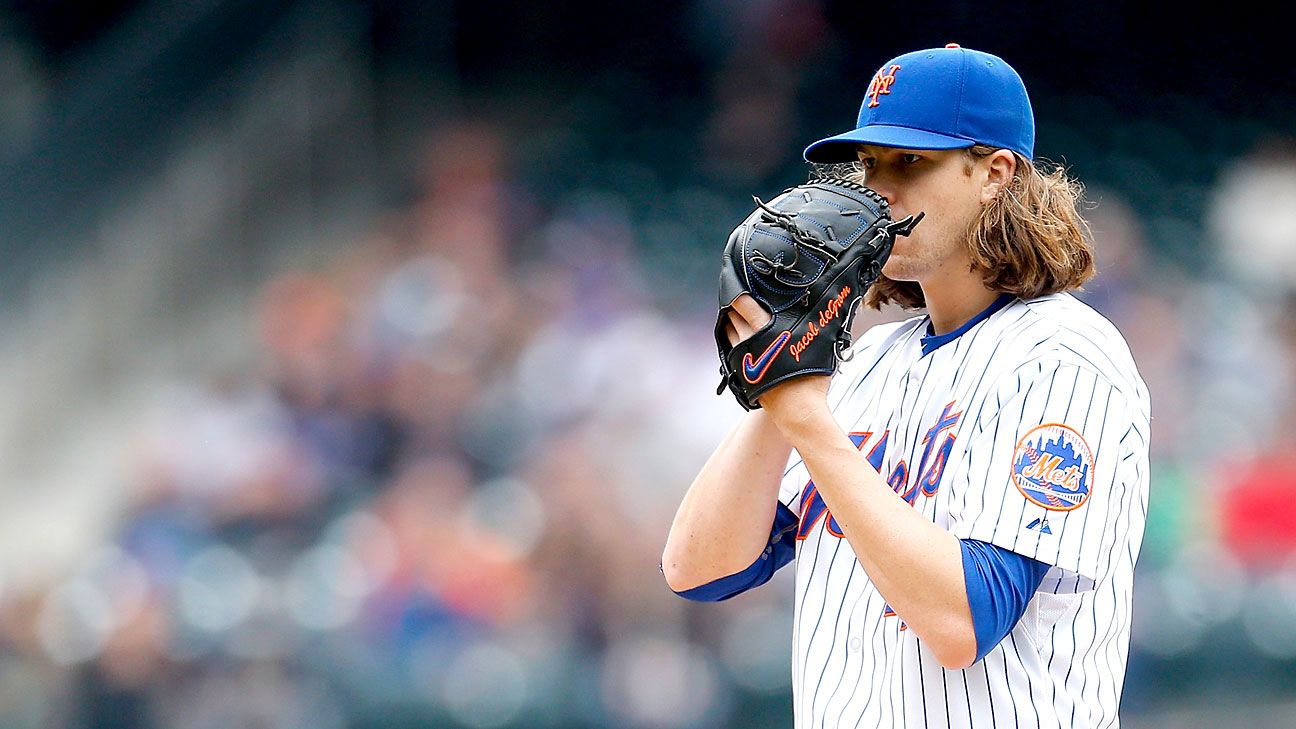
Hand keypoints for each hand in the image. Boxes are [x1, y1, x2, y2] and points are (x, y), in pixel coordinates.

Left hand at [725, 295, 830, 419]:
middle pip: (732, 317)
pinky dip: (733, 341)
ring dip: (731, 323)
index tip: (738, 282)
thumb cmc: (811, 381)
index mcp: (766, 333)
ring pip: (729, 334)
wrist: (798, 412)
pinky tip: (739, 339)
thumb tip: (831, 307)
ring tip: (736, 315)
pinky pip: (731, 351)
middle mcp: (749, 343)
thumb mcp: (819, 347)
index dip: (738, 292)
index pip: (744, 304)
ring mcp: (742, 359)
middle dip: (733, 306)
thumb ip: (818, 326)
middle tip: (738, 296)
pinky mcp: (741, 373)